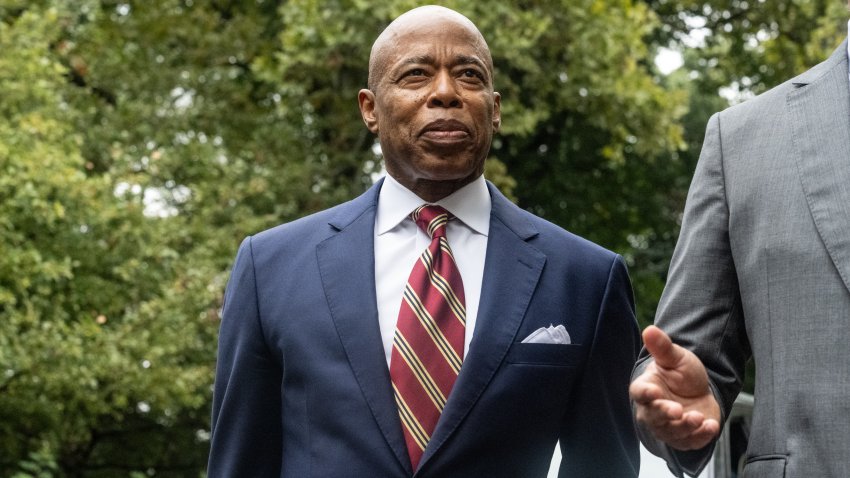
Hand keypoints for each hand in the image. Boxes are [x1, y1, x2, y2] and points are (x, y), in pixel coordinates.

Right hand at [630, 326, 720, 450]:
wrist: (700, 391)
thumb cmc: (682, 374)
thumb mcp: (676, 357)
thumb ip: (663, 347)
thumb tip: (649, 330)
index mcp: (647, 388)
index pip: (639, 393)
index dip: (645, 393)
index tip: (654, 391)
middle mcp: (652, 410)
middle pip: (653, 416)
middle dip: (665, 414)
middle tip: (678, 410)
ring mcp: (667, 427)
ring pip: (671, 432)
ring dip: (685, 427)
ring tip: (699, 417)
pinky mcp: (684, 438)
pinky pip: (689, 442)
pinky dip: (700, 437)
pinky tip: (711, 426)